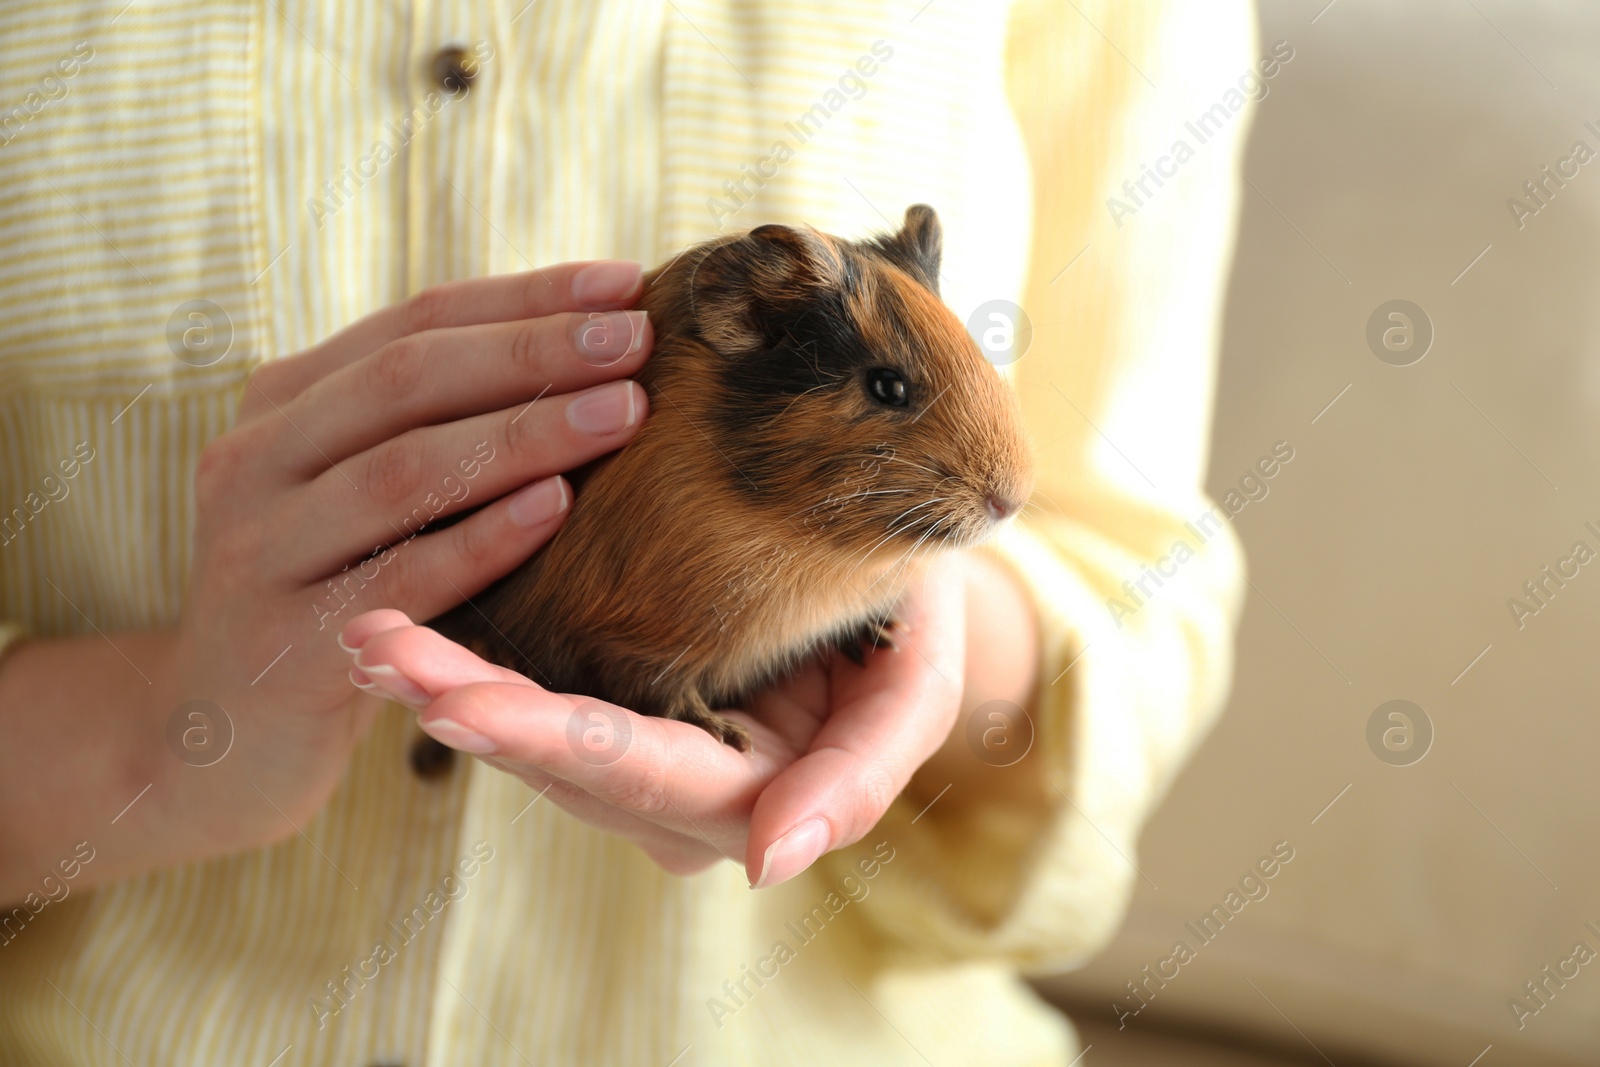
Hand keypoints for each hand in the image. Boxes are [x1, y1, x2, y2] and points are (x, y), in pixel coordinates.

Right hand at [157, 261, 653, 854]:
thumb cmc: (335, 595)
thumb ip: (438, 426)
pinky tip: (558, 507)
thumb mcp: (365, 496)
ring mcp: (258, 549)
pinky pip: (399, 579)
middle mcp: (254, 459)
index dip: (525, 297)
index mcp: (283, 403)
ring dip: (524, 433)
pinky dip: (482, 538)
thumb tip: (589, 351)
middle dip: (533, 352)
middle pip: (407, 380)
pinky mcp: (283, 642)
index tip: (626, 284)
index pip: (415, 322)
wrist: (223, 738)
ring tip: (625, 411)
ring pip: (404, 470)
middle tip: (637, 341)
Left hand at [337, 553, 972, 886]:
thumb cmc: (914, 621)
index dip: (548, 738)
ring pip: (529, 734)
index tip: (452, 704)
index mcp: (752, 797)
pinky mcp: (613, 696)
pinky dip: (469, 659)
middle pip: (559, 759)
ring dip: (443, 683)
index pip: (640, 772)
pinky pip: (532, 688)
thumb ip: (862, 776)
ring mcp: (639, 751)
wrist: (897, 580)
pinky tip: (401, 625)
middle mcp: (678, 793)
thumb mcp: (919, 687)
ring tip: (366, 629)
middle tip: (373, 647)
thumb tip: (771, 863)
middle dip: (461, 704)